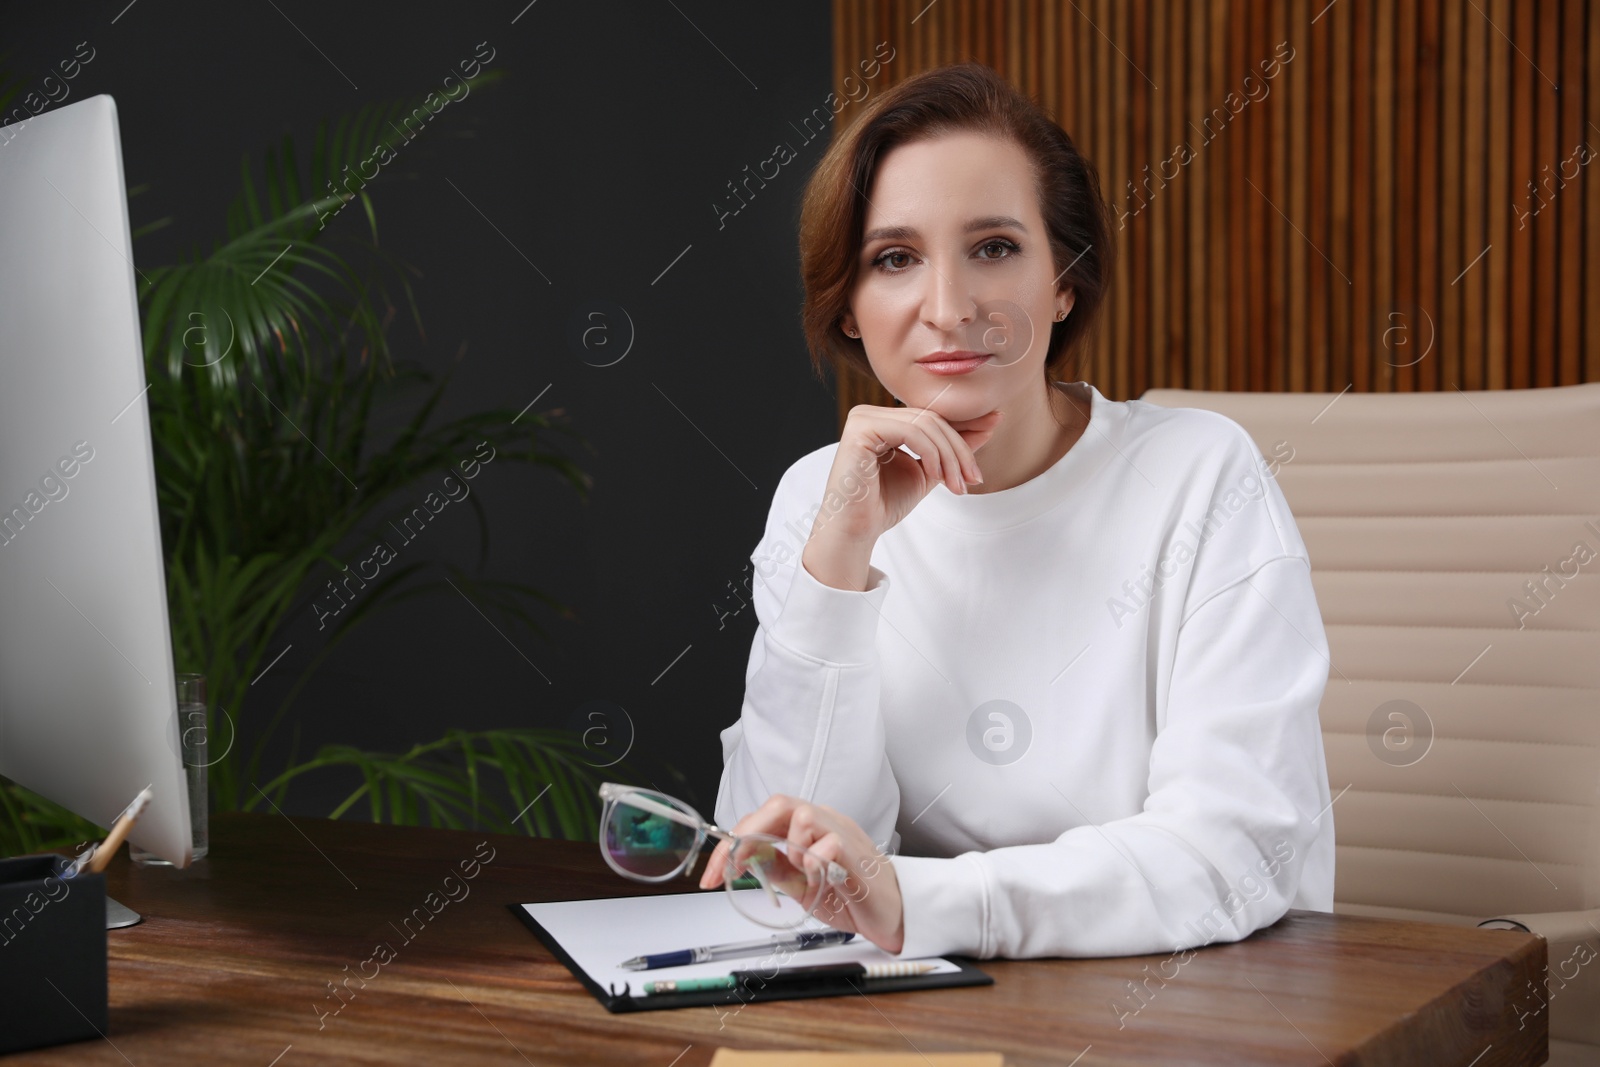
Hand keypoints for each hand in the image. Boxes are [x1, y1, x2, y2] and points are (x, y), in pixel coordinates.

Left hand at [698, 795, 904, 953]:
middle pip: (779, 804)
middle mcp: (825, 822)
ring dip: (789, 846)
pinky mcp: (858, 854)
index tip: (713, 873)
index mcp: (809, 828)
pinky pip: (829, 843)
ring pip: (803, 814)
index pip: (764, 819)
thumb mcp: (802, 885)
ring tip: (799, 873)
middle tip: (732, 866)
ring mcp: (843, 833)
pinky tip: (817, 878)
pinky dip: (814, 860)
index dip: (732, 842)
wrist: (894, 915)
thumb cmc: (852, 895)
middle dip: (746, 834)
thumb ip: (777, 869)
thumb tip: (745, 861)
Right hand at [802, 404, 1003, 589]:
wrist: (857, 531)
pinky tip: (936, 476)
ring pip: (925, 424)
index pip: (932, 416)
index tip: (994, 429)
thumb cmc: (884, 504)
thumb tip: (991, 422)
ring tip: (957, 484)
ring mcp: (863, 418)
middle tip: (973, 478)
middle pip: (932, 419)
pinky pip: (911, 431)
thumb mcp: (930, 471)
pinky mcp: (861, 429)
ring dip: (950, 456)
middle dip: (959, 449)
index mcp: (884, 421)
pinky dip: (932, 453)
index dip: (964, 426)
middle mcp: (871, 414)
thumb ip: (954, 448)